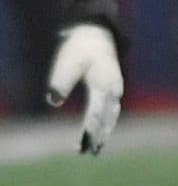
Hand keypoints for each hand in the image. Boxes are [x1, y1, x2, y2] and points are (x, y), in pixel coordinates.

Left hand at [46, 22, 123, 154]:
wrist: (96, 32)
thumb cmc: (79, 48)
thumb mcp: (67, 63)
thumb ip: (60, 82)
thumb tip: (53, 102)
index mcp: (104, 85)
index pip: (96, 115)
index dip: (88, 132)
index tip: (81, 146)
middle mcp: (114, 90)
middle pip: (107, 119)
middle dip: (98, 136)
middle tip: (89, 153)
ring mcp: (116, 89)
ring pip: (112, 116)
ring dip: (104, 132)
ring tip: (96, 147)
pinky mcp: (113, 88)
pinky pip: (112, 110)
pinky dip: (107, 122)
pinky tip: (102, 130)